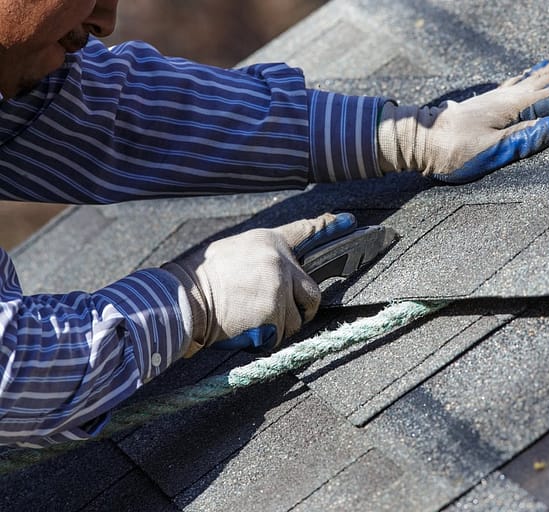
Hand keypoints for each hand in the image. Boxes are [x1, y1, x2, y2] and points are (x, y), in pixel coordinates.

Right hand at [163, 213, 351, 356]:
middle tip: (282, 313)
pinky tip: (249, 328)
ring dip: (281, 325)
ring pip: (297, 318)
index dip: (328, 226)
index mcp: (268, 242)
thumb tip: (279, 268)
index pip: (305, 231)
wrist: (183, 300)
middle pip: (312, 291)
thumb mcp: (234, 251)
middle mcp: (279, 262)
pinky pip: (282, 334)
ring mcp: (279, 288)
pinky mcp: (274, 313)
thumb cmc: (204, 278)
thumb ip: (262, 257)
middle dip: (303, 307)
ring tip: (253, 319)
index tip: (349, 221)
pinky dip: (269, 337)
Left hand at [377, 46, 548, 182]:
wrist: (420, 140)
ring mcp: (503, 94)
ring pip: (545, 72)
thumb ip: (520, 141)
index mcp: (515, 108)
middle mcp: (511, 95)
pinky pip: (528, 77)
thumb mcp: (486, 153)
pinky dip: (545, 68)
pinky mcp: (495, 98)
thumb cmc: (452, 151)